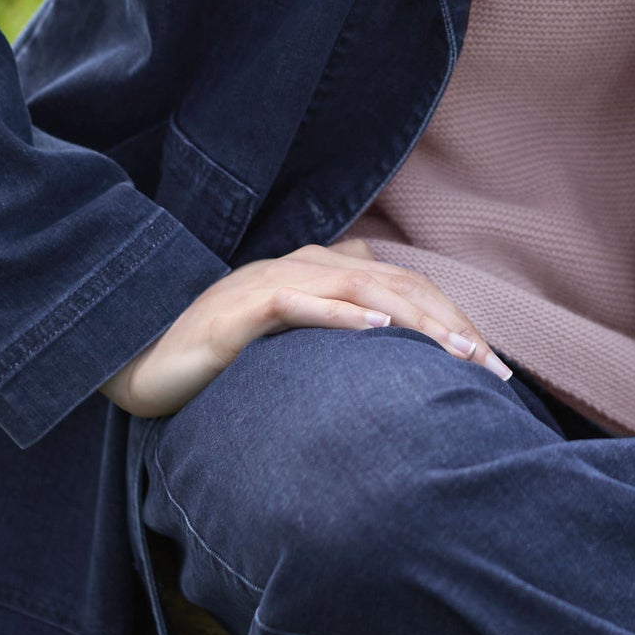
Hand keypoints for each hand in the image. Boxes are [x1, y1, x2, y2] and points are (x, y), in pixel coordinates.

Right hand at [101, 236, 511, 417]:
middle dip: (449, 325)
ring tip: (452, 353)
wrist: (143, 357)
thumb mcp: (295, 347)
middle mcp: (306, 266)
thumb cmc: (224, 358)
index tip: (491, 366)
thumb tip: (398, 365)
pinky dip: (340, 314)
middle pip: (396, 285)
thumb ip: (340, 338)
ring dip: (412, 320)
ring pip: (360, 290)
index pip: (405, 287)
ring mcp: (275, 282)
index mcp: (324, 271)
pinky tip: (375, 330)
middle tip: (489, 368)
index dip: (452, 320)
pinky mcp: (244, 308)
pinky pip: (300, 305)